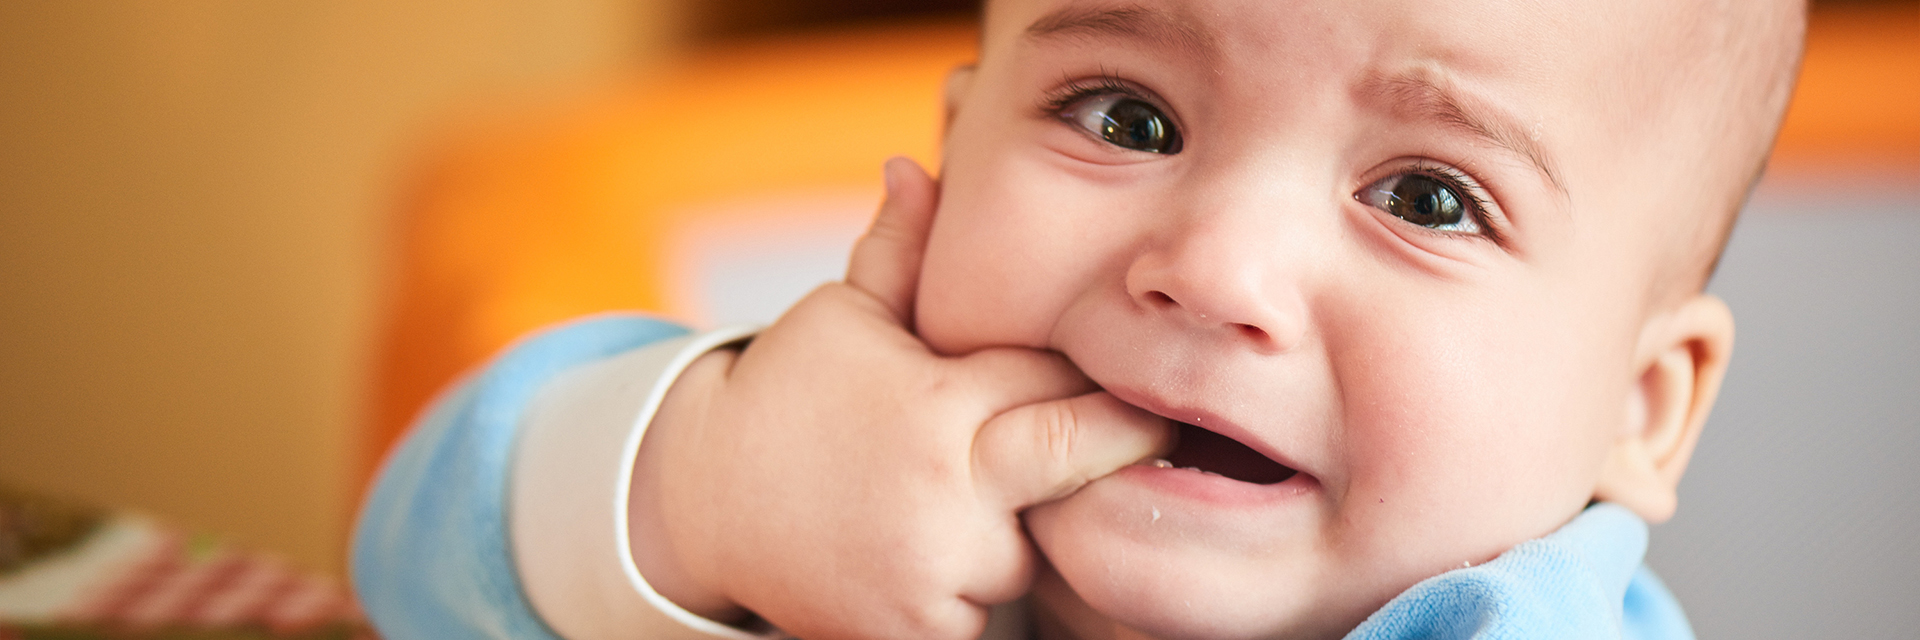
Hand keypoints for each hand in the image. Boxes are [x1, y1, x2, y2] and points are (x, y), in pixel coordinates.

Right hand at [628, 158, 1173, 638]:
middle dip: (1124, 442)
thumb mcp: (842, 315)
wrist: (700, 505)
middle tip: (1154, 426)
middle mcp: (948, 490)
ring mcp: (936, 570)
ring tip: (1000, 499)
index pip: (1060, 376)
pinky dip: (986, 590)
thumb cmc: (788, 394)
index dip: (1093, 370)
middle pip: (1084, 458)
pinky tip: (956, 554)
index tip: (1128, 366)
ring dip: (1032, 528)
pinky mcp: (916, 630)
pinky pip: (995, 612)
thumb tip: (918, 163)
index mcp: (938, 402)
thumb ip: (899, 251)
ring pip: (1040, 549)